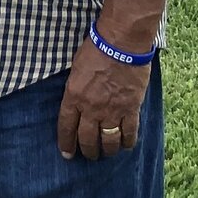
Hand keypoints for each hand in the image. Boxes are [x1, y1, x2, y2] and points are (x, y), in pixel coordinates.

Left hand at [57, 38, 151, 162]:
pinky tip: (126, 146)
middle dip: (88, 151)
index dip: (66, 144)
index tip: (67, 154)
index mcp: (74, 96)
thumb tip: (77, 102)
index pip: (66, 127)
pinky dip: (127, 142)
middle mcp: (91, 108)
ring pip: (109, 140)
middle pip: (87, 139)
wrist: (122, 42)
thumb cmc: (97, 48)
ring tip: (107, 153)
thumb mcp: (76, 69)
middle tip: (89, 155)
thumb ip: (75, 89)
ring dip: (107, 150)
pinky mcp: (131, 108)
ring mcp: (112, 110)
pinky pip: (129, 133)